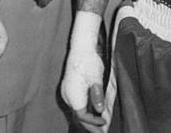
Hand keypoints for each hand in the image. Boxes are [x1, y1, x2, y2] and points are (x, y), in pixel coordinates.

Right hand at [61, 11, 104, 132]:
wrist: (81, 46)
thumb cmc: (89, 60)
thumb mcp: (96, 77)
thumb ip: (97, 95)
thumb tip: (100, 110)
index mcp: (73, 95)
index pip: (82, 116)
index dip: (94, 122)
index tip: (104, 123)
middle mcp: (67, 95)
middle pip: (78, 116)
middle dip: (90, 124)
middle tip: (102, 130)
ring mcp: (66, 91)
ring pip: (76, 110)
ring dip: (87, 118)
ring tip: (98, 124)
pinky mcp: (68, 88)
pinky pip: (75, 104)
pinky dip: (83, 110)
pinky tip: (91, 111)